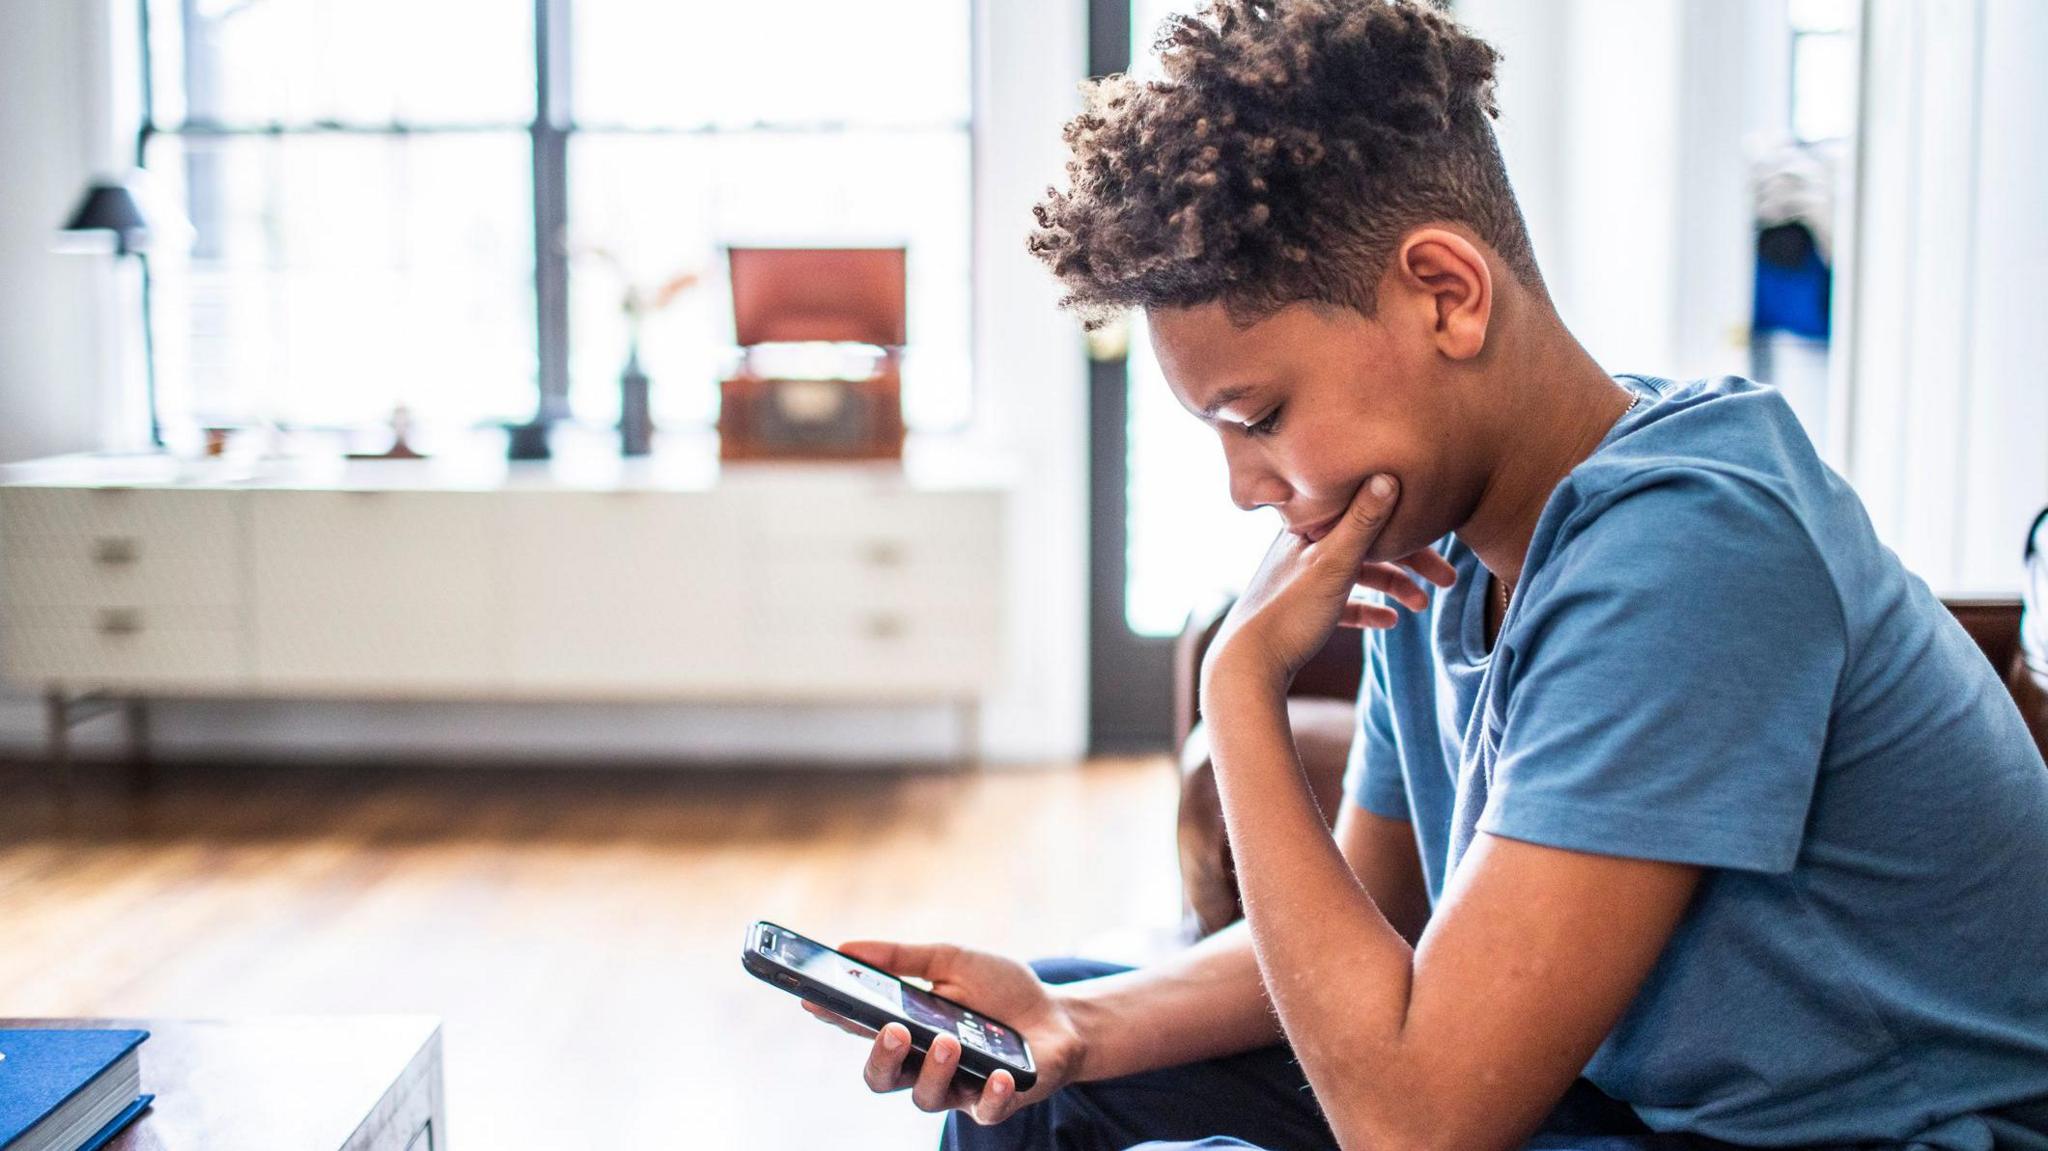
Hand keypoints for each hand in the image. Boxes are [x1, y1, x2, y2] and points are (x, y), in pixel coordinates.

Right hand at [801, 940, 1086, 1125]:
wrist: (1060, 1017)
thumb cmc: (1001, 990)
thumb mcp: (952, 961)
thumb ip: (903, 958)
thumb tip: (847, 947)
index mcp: (908, 1029)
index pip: (861, 1028)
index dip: (835, 1017)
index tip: (815, 1000)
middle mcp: (924, 1065)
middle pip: (881, 1076)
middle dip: (881, 1056)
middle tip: (893, 1029)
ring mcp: (958, 1087)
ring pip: (925, 1096)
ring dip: (935, 1069)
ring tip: (950, 1042)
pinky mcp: (996, 1102)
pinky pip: (985, 1110)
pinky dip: (991, 1094)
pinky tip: (999, 1074)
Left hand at [1204, 474, 1453, 691]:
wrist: (1245, 667)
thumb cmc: (1288, 613)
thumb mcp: (1332, 564)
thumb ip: (1362, 522)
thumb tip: (1388, 474)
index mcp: (1307, 529)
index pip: (1365, 514)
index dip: (1405, 525)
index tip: (1441, 538)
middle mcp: (1301, 547)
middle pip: (1366, 545)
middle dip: (1410, 561)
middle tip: (1450, 580)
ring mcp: (1300, 580)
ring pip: (1357, 574)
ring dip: (1392, 586)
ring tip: (1422, 606)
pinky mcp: (1299, 611)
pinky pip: (1341, 603)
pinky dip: (1367, 609)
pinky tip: (1390, 622)